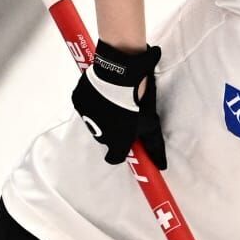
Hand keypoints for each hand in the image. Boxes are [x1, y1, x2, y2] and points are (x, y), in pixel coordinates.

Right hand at [72, 40, 167, 168]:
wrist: (120, 73)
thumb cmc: (137, 100)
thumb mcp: (150, 123)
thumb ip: (153, 145)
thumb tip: (162, 165)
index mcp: (115, 142)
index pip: (114, 158)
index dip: (120, 151)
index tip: (125, 142)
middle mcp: (97, 134)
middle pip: (104, 137)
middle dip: (112, 129)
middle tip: (122, 114)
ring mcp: (85, 116)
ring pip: (93, 120)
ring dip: (101, 114)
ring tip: (113, 99)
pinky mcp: (78, 100)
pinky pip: (85, 104)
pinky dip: (92, 100)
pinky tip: (102, 91)